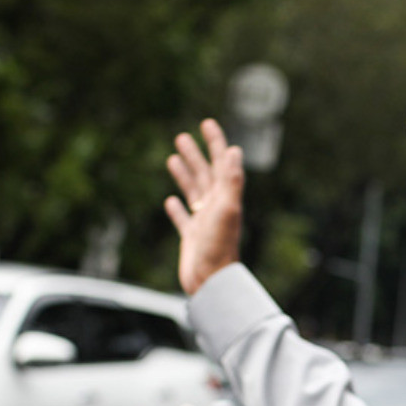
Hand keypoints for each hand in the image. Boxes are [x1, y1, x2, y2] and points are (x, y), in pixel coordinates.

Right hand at [164, 119, 244, 294]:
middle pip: (204, 174)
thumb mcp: (227, 209)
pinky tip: (171, 201)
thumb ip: (231, 181)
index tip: (207, 124)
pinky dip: (177, 209)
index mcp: (225, 198)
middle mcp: (215, 207)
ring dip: (184, 175)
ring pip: (193, 192)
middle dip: (195, 155)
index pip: (220, 163)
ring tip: (172, 158)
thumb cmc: (220, 247)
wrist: (212, 281)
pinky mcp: (192, 239)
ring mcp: (203, 222)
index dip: (215, 143)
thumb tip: (235, 151)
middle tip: (182, 136)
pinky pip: (183, 219)